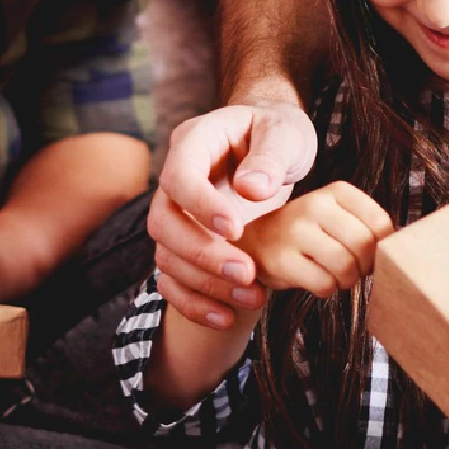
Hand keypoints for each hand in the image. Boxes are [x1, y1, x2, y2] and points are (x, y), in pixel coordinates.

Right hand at [147, 101, 318, 329]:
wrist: (274, 145)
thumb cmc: (278, 132)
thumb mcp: (285, 132)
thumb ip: (271, 156)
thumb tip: (251, 188)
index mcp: (193, 143)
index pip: (178, 177)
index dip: (200, 206)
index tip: (237, 229)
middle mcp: (176, 182)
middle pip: (163, 223)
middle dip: (202, 255)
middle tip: (247, 274)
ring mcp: (178, 214)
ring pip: (166, 256)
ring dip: (205, 283)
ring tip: (253, 297)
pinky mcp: (187, 242)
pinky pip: (173, 279)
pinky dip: (193, 303)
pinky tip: (227, 317)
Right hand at [239, 180, 392, 298]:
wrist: (256, 242)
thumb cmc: (309, 234)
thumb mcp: (338, 217)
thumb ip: (368, 227)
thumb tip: (401, 255)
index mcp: (336, 191)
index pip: (381, 225)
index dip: (381, 249)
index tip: (367, 254)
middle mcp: (314, 204)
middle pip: (365, 247)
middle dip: (364, 268)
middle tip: (352, 269)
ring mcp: (295, 231)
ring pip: (346, 267)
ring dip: (346, 281)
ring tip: (334, 274)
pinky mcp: (281, 259)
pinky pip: (324, 284)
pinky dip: (326, 289)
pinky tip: (315, 279)